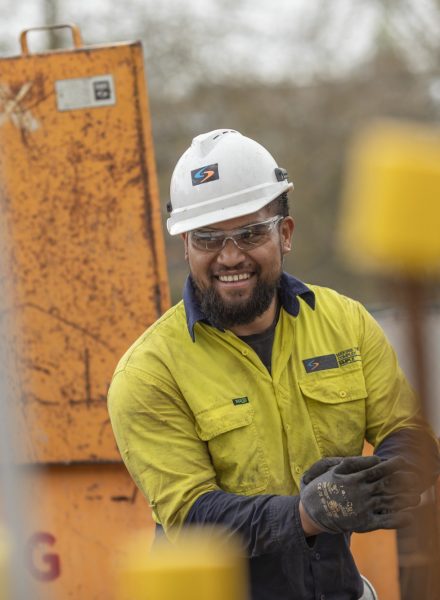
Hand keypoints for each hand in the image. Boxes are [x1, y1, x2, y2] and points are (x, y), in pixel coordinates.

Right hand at [300, 455, 420, 533]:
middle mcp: (362, 493)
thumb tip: (376, 459)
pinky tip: (408, 517)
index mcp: (355, 478)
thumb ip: (355, 463)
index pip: (378, 470)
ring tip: (416, 497)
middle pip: (387, 485)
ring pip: (389, 502)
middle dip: (402, 482)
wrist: (312, 510)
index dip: (392, 465)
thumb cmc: (323, 487)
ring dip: (404, 499)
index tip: (402, 461)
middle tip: (415, 478)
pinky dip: (398, 519)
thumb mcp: (334, 469)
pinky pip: (384, 521)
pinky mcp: (364, 523)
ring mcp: (364, 508)